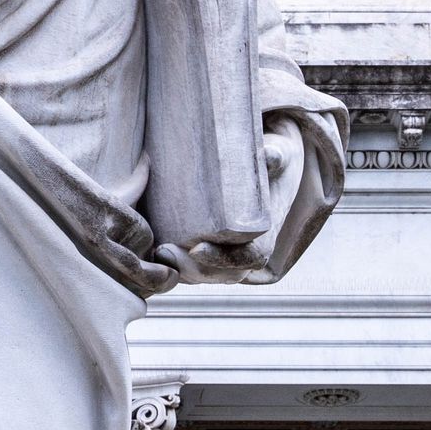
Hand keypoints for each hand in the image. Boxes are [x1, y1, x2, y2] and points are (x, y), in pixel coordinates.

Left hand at [154, 123, 305, 285]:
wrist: (268, 168)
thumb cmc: (272, 163)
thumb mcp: (279, 156)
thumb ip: (276, 157)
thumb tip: (269, 155)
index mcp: (265, 237)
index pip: (248, 259)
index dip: (223, 260)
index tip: (196, 249)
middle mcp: (246, 252)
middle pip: (221, 274)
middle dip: (194, 270)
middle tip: (166, 252)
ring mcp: (226, 254)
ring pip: (204, 274)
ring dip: (180, 271)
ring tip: (156, 253)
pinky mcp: (207, 247)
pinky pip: (191, 266)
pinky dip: (173, 266)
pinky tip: (151, 254)